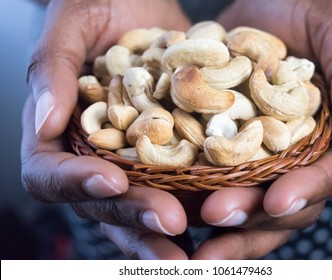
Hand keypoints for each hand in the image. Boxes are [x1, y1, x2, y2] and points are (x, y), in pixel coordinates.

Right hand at [21, 0, 191, 258]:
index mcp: (58, 132)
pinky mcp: (167, 151)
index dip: (76, 183)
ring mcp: (131, 158)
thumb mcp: (73, 23)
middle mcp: (94, 155)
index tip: (113, 179)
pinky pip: (178, 185)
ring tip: (193, 249)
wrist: (141, 0)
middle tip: (170, 228)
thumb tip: (43, 121)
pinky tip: (219, 216)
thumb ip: (52, 70)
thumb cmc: (99, 2)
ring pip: (140, 206)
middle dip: (134, 217)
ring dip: (164, 230)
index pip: (50, 174)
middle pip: (102, 202)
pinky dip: (196, 204)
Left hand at [188, 0, 331, 258]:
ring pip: (243, 202)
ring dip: (219, 225)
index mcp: (328, 137)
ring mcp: (254, 156)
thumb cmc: (304, 9)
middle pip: (279, 202)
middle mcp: (291, 155)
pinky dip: (191, 197)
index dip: (304, 191)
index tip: (277, 201)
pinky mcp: (220, 147)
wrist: (260, 3)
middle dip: (251, 218)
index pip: (326, 175)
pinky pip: (208, 178)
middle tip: (216, 222)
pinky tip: (168, 206)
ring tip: (189, 239)